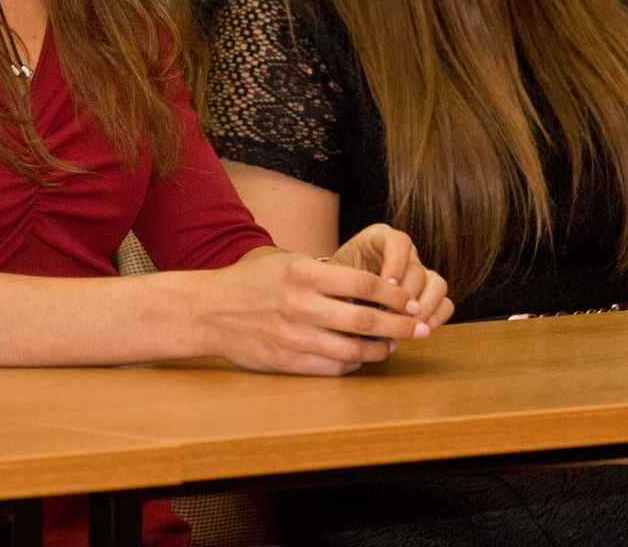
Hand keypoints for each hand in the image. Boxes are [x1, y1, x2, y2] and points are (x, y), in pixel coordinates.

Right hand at [199, 235, 445, 376]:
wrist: (208, 311)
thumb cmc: (249, 281)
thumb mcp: (283, 260)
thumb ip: (321, 269)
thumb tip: (364, 283)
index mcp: (304, 274)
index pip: (365, 284)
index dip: (395, 294)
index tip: (410, 299)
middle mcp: (301, 305)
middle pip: (366, 320)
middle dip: (400, 325)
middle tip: (419, 327)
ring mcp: (294, 337)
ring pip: (353, 350)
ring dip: (380, 350)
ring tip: (391, 346)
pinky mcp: (287, 361)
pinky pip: (332, 368)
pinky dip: (352, 364)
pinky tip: (360, 358)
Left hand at [330, 223, 453, 334]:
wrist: (336, 294)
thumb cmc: (332, 284)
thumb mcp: (332, 278)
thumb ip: (344, 284)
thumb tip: (357, 303)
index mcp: (379, 239)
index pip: (398, 242)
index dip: (396, 263)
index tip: (386, 286)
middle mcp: (404, 253)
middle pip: (418, 269)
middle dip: (408, 295)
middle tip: (394, 316)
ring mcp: (419, 272)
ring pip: (437, 284)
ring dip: (425, 307)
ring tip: (408, 325)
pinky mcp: (428, 293)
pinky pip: (445, 302)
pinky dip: (437, 317)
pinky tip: (421, 329)